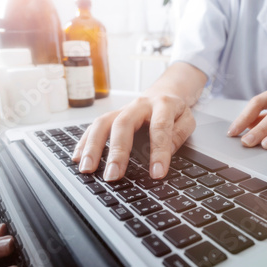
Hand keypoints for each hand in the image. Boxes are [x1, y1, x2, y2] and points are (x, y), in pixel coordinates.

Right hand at [72, 94, 195, 180]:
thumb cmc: (175, 110)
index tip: (157, 174)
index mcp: (163, 104)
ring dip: (92, 147)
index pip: (160, 128)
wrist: (164, 91)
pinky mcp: (111, 116)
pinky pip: (93, 127)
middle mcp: (139, 105)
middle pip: (124, 124)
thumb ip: (179, 135)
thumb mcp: (188, 119)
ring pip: (102, 123)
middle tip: (113, 175)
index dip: (159, 152)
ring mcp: (122, 109)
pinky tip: (77, 158)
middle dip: (117, 151)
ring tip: (87, 169)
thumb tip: (165, 154)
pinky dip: (84, 143)